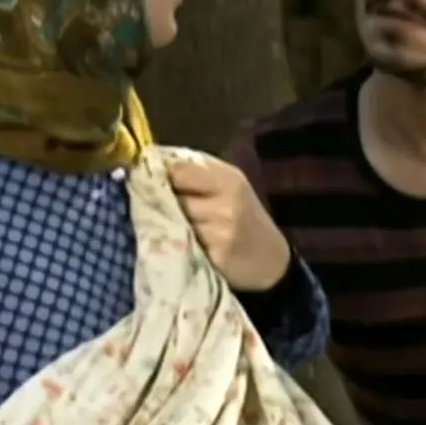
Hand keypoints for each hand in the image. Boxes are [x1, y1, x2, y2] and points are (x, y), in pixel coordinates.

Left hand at [167, 153, 290, 290]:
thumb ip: (198, 173)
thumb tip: (153, 164)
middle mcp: (227, 203)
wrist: (272, 260)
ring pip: (175, 222)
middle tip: (163, 210)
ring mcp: (222, 232)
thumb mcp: (230, 186)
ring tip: (175, 228)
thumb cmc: (244, 217)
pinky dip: (178, 245)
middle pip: (173, 197)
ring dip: (169, 225)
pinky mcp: (216, 257)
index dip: (162, 177)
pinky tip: (184, 245)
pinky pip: (182, 245)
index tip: (156, 184)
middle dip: (163, 203)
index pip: (179, 170)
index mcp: (229, 179)